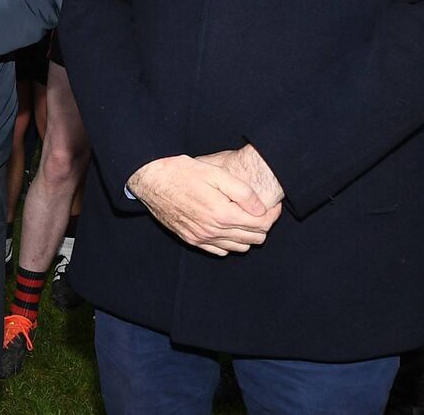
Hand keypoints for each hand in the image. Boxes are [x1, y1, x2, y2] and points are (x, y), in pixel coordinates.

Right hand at [126, 155, 281, 255]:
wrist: (151, 179)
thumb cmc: (182, 172)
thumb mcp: (215, 173)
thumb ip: (242, 192)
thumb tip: (261, 209)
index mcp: (222, 214)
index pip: (261, 224)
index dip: (272, 214)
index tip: (273, 205)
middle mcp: (213, 231)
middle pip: (253, 239)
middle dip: (263, 225)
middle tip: (260, 209)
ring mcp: (201, 238)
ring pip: (238, 247)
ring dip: (247, 235)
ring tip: (244, 216)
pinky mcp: (191, 239)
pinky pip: (220, 251)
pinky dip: (230, 242)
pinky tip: (226, 226)